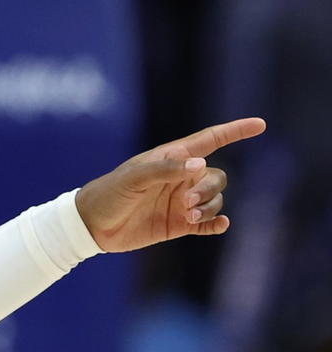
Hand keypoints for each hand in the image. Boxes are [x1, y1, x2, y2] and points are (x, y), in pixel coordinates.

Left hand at [74, 117, 265, 252]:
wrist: (91, 225)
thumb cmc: (110, 193)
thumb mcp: (134, 177)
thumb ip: (166, 170)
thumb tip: (201, 165)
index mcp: (172, 159)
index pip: (210, 141)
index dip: (235, 131)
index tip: (260, 125)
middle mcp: (181, 179)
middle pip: (216, 177)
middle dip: (209, 189)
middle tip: (186, 204)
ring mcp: (181, 202)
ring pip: (215, 200)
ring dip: (209, 207)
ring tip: (188, 215)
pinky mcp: (179, 224)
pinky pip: (209, 223)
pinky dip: (216, 224)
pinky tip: (218, 226)